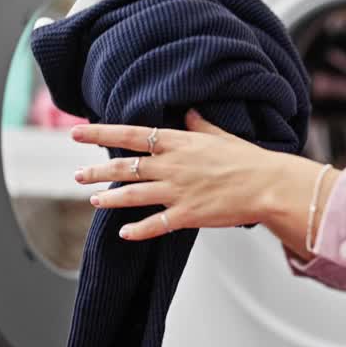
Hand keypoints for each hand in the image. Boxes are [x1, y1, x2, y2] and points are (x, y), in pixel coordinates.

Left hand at [72, 110, 337, 245]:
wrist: (268, 184)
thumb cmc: (248, 159)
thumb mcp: (220, 135)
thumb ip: (199, 125)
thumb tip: (188, 113)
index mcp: (178, 142)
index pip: (130, 135)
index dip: (100, 133)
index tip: (76, 132)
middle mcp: (171, 165)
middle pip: (124, 167)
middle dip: (96, 171)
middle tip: (77, 175)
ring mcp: (177, 191)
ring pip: (132, 194)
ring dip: (110, 198)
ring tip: (93, 200)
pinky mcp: (187, 214)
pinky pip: (155, 224)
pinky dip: (137, 230)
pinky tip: (123, 233)